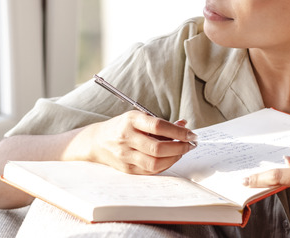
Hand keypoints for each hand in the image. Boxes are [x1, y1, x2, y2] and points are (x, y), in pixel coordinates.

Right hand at [77, 110, 196, 174]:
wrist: (97, 141)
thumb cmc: (122, 127)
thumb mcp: (139, 118)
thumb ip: (162, 123)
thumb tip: (184, 126)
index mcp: (131, 121)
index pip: (159, 126)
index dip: (178, 131)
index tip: (191, 134)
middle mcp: (127, 138)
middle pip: (158, 148)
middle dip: (179, 147)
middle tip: (190, 144)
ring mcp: (126, 155)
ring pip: (155, 163)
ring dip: (174, 158)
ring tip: (182, 151)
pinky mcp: (127, 168)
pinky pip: (150, 170)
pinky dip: (165, 165)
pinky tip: (171, 159)